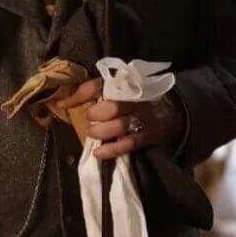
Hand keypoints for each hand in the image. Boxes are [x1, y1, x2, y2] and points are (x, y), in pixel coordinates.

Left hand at [55, 77, 185, 159]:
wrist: (175, 112)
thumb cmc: (139, 99)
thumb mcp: (122, 89)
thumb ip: (98, 91)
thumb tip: (62, 101)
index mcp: (126, 84)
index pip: (99, 85)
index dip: (78, 94)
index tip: (60, 104)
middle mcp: (137, 99)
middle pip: (114, 105)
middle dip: (96, 114)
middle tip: (89, 118)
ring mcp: (144, 118)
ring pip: (121, 125)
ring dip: (102, 131)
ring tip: (92, 133)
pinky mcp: (150, 135)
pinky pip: (129, 143)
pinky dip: (112, 149)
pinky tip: (99, 153)